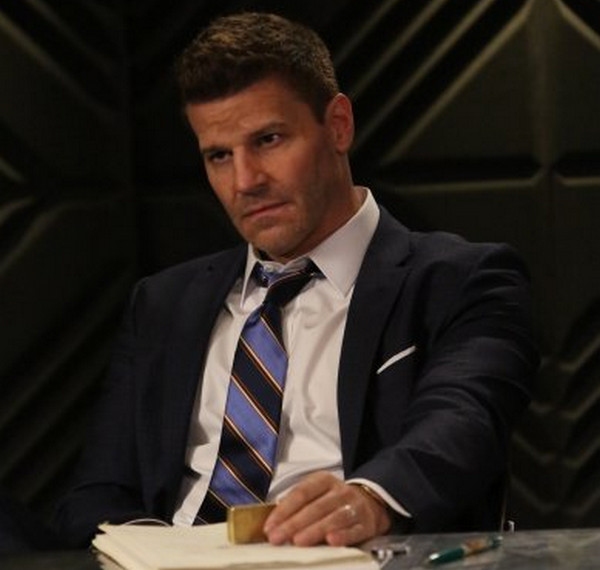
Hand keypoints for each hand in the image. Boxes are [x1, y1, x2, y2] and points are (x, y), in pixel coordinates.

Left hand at [263, 471, 390, 545]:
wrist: (369, 503)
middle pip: (315, 507)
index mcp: (323, 480)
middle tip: (278, 537)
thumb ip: (296, 505)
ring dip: (315, 530)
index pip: (301, 493)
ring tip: (299, 542)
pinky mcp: (366, 524)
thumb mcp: (316, 494)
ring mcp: (354, 507)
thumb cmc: (332, 501)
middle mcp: (340, 491)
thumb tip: (273, 523)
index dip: (284, 510)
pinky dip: (343, 536)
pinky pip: (354, 530)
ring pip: (334, 518)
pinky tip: (331, 541)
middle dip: (294, 523)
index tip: (270, 526)